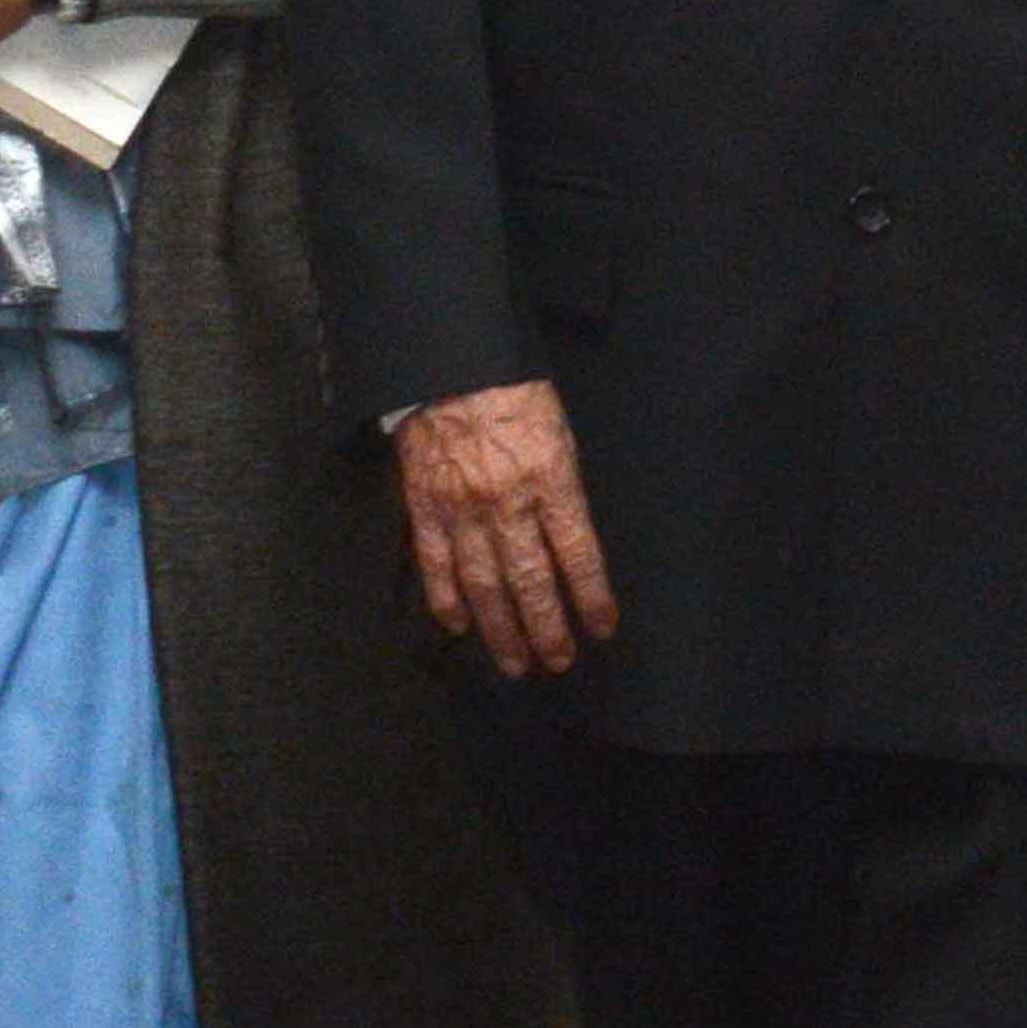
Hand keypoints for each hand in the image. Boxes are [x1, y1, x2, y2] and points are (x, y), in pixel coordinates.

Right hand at [393, 381, 622, 676]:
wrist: (449, 363)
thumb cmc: (514, 393)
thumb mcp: (559, 435)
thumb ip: (563, 491)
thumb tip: (570, 547)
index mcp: (550, 480)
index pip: (578, 556)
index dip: (591, 598)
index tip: (602, 629)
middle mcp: (507, 502)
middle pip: (530, 582)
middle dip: (546, 629)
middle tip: (557, 662)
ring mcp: (461, 508)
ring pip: (483, 585)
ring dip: (500, 630)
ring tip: (515, 664)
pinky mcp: (424, 506)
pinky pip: (435, 564)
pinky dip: (445, 600)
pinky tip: (458, 627)